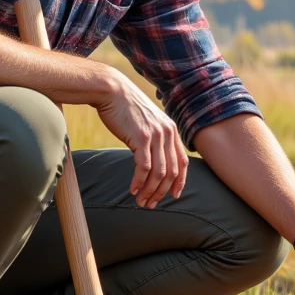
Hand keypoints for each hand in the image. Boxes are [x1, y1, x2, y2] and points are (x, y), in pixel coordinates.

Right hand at [94, 72, 187, 206]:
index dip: (180, 181)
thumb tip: (153, 158)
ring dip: (150, 191)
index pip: (182, 162)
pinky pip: (144, 168)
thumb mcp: (146, 122)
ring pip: (159, 173)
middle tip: (150, 204)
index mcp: (171, 130)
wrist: (112, 90)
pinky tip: (132, 189)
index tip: (174, 196)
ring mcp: (155, 135)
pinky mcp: (141, 137)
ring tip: (141, 201)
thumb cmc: (125, 108)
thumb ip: (154, 137)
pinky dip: (139, 182)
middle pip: (171, 171)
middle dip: (162, 192)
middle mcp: (167, 133)